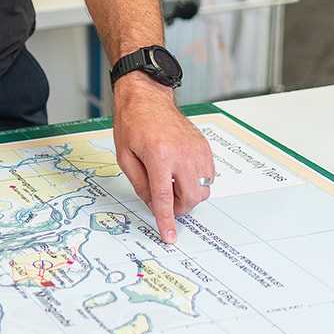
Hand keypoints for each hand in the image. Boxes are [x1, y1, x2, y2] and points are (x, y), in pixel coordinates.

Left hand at [110, 76, 214, 244]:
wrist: (147, 97)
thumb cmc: (132, 122)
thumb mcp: (125, 156)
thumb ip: (140, 184)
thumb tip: (154, 205)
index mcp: (159, 155)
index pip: (165, 198)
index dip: (166, 220)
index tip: (170, 236)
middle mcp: (182, 153)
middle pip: (190, 198)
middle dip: (178, 208)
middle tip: (164, 202)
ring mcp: (196, 149)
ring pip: (203, 189)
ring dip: (188, 195)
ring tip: (170, 183)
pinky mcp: (204, 146)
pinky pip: (208, 176)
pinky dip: (195, 181)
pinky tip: (179, 172)